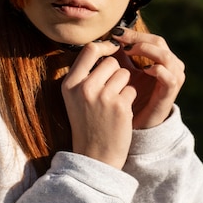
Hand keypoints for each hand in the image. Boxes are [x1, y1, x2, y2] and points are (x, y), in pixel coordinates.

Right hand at [61, 40, 135, 168]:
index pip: (89, 50)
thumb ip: (84, 74)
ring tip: (113, 104)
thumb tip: (103, 46)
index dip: (104, 46)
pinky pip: (132, 89)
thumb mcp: (75, 97)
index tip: (112, 49)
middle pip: (110, 62)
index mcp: (70, 84)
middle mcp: (84, 88)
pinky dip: (129, 100)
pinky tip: (119, 114)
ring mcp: (102, 97)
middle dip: (115, 73)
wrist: (94, 156)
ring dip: (123, 86)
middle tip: (109, 92)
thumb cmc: (86, 123)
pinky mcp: (120, 106)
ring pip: (124, 74)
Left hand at [111, 27, 184, 128]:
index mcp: (161, 59)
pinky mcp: (170, 93)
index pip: (151, 38)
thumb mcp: (123, 72)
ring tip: (128, 51)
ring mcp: (173, 79)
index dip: (134, 34)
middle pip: (159, 42)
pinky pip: (169, 77)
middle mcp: (171, 66)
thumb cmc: (129, 96)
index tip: (115, 33)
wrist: (134, 124)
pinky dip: (157, 70)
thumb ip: (119, 55)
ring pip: (165, 56)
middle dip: (138, 39)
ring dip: (146, 50)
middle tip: (119, 39)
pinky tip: (144, 69)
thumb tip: (107, 37)